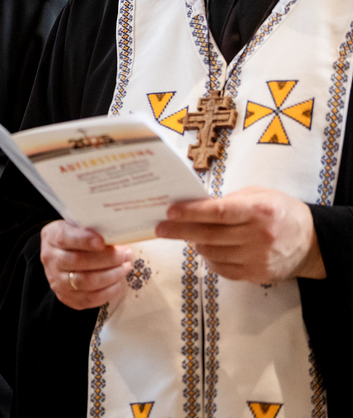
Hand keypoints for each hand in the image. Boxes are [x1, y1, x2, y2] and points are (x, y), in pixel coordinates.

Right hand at [40, 220, 132, 309]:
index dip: (85, 240)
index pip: (66, 237)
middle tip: (125, 254)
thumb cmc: (74, 238)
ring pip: (86, 282)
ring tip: (125, 267)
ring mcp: (57, 281)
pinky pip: (90, 299)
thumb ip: (90, 228)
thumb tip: (116, 235)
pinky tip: (118, 281)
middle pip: (79, 261)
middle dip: (108, 259)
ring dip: (111, 275)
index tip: (103, 241)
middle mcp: (51, 259)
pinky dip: (108, 291)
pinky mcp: (66, 297)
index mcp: (52, 237)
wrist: (58, 257)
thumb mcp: (76, 225)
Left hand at [155, 186, 324, 283]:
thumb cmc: (279, 211)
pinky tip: (208, 249)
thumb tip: (194, 205)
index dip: (191, 213)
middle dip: (180, 230)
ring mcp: (258, 258)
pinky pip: (222, 269)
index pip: (218, 213)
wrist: (311, 241)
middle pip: (209, 235)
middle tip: (160, 228)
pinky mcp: (256, 275)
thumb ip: (229, 200)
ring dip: (196, 243)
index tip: (170, 212)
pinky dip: (210, 259)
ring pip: (212, 253)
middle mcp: (259, 236)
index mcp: (259, 211)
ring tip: (192, 235)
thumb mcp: (259, 195)